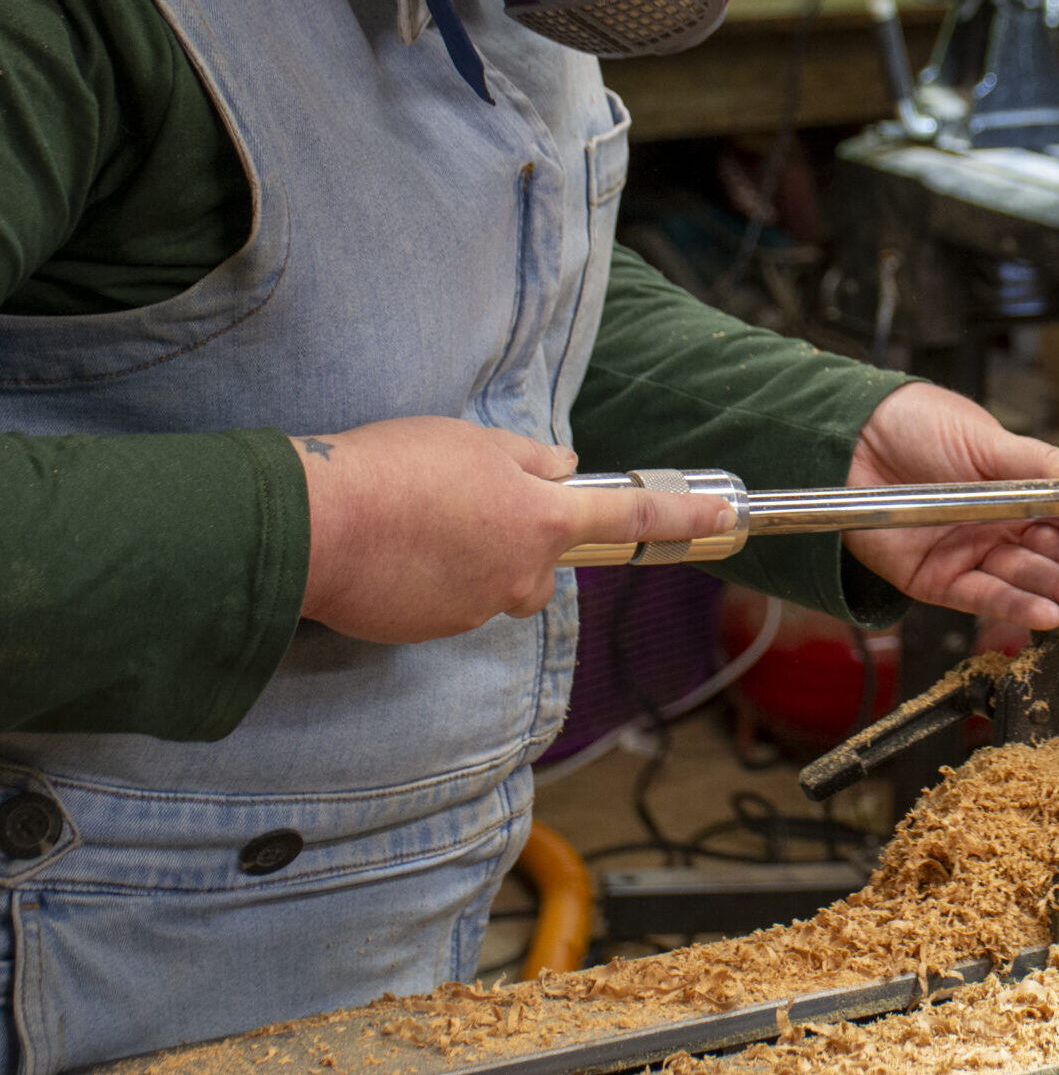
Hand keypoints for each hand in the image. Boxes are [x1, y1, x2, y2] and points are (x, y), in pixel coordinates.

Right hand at [293, 418, 735, 642]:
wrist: (317, 526)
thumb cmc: (394, 470)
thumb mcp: (472, 443)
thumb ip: (527, 461)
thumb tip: (559, 469)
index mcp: (542, 518)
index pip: (630, 515)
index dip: (683, 515)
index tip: (725, 515)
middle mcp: (522, 572)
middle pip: (543, 556)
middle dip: (515, 532)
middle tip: (457, 497)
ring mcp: (478, 608)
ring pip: (492, 576)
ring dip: (467, 551)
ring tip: (413, 517)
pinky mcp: (435, 631)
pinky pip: (451, 597)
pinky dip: (432, 575)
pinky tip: (396, 549)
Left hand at [840, 383, 1058, 632]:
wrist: (848, 439)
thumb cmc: (916, 425)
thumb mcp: (984, 438)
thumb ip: (1044, 463)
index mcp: (1020, 486)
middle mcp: (1001, 524)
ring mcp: (971, 553)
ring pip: (1029, 578)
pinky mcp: (937, 579)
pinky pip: (983, 598)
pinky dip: (1016, 607)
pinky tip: (1049, 614)